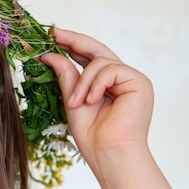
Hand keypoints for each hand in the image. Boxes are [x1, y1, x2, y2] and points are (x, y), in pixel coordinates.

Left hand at [41, 28, 153, 172]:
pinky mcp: (140, 82)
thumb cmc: (92, 134)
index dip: (70, 44)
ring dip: (82, 81)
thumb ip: (65, 75)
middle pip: (96, 50)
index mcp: (104, 83)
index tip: (51, 35)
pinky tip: (91, 100)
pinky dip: (96, 84)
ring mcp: (131, 79)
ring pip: (99, 61)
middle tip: (54, 34)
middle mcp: (119, 78)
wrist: (108, 153)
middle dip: (73, 41)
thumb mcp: (71, 98)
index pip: (87, 56)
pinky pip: (111, 69)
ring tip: (75, 103)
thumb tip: (49, 54)